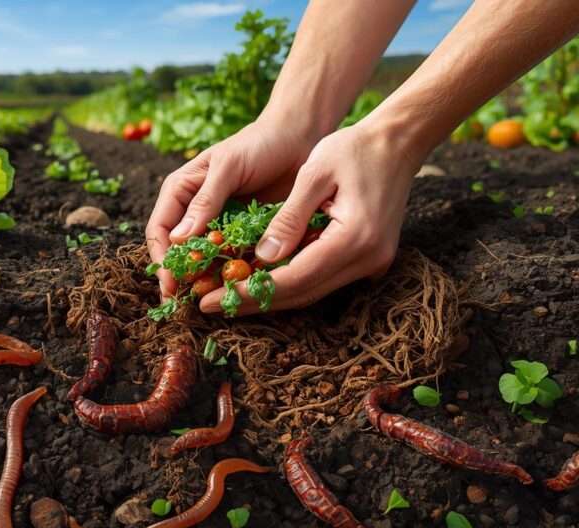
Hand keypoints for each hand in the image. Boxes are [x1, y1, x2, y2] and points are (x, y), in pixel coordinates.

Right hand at [145, 116, 318, 298]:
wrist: (298, 137)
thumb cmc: (258, 144)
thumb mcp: (228, 168)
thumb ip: (205, 201)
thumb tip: (179, 239)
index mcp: (180, 192)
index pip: (160, 231)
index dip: (162, 260)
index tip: (171, 285)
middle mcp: (194, 212)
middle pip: (178, 252)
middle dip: (181, 278)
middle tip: (189, 303)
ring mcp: (219, 226)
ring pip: (205, 261)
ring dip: (207, 281)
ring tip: (213, 301)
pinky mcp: (244, 235)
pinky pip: (234, 260)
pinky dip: (234, 275)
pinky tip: (239, 289)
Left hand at [199, 118, 425, 314]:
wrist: (399, 141)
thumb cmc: (353, 148)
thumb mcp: (314, 175)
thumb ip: (288, 218)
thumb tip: (262, 258)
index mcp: (355, 238)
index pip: (293, 278)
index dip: (249, 292)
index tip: (210, 299)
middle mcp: (368, 260)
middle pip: (302, 293)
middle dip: (254, 301)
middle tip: (209, 305)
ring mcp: (372, 263)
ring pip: (312, 291)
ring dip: (270, 296)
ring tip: (225, 297)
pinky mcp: (369, 259)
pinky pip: (323, 278)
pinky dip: (290, 282)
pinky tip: (258, 280)